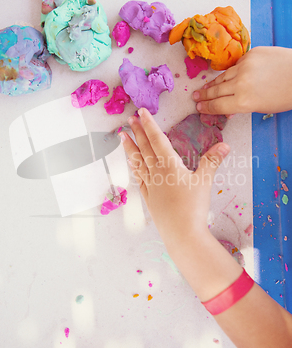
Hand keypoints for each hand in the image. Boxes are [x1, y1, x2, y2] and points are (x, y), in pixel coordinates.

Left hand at [119, 108, 229, 245]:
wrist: (182, 234)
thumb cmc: (194, 207)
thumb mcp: (205, 182)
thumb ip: (212, 161)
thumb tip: (225, 144)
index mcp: (169, 165)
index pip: (158, 140)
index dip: (150, 125)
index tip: (141, 113)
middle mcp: (156, 173)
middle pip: (145, 148)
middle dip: (137, 132)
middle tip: (129, 119)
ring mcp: (150, 186)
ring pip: (137, 162)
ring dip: (130, 148)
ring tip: (122, 136)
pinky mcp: (148, 198)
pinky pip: (138, 178)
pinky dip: (134, 167)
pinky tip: (131, 163)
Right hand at [192, 46, 291, 114]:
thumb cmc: (286, 95)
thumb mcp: (263, 108)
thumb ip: (242, 107)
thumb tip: (228, 109)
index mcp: (244, 102)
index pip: (218, 106)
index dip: (207, 108)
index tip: (199, 108)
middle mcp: (241, 84)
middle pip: (216, 91)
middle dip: (204, 95)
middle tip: (195, 97)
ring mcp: (245, 66)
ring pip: (223, 76)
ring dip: (213, 83)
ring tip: (204, 87)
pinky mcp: (251, 54)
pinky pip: (236, 64)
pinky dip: (232, 71)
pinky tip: (228, 76)